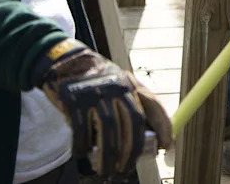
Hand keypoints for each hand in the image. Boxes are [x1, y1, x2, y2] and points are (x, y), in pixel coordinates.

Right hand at [38, 39, 171, 175]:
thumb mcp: (118, 84)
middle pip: (132, 122)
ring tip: (106, 169)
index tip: (165, 146)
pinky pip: (82, 131)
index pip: (153, 106)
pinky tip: (83, 152)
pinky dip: (83, 147)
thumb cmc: (95, 80)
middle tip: (126, 167)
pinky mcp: (74, 99)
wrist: (64, 60)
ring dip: (108, 156)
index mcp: (130, 83)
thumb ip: (131, 105)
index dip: (164, 128)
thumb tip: (147, 139)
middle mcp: (116, 86)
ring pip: (108, 130)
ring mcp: (95, 91)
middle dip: (132, 150)